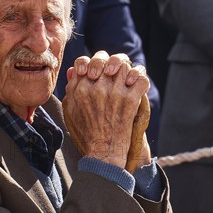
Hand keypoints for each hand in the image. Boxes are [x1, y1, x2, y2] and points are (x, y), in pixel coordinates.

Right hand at [63, 51, 149, 169]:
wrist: (104, 152)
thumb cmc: (87, 132)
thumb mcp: (71, 110)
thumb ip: (71, 88)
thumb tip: (73, 70)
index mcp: (80, 89)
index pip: (85, 62)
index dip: (92, 63)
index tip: (97, 72)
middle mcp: (97, 89)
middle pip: (106, 60)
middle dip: (111, 63)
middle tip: (113, 72)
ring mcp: (115, 93)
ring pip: (124, 66)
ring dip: (127, 70)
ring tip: (126, 79)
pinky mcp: (131, 100)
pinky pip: (140, 78)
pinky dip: (140, 78)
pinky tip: (136, 85)